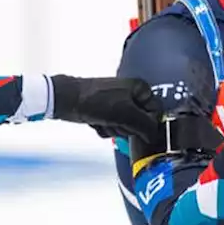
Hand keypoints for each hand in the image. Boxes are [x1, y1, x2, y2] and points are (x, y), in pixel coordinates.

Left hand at [49, 76, 163, 142]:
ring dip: (114, 129)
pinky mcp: (105, 112)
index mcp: (140, 88)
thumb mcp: (126, 114)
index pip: (155, 112)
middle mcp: (130, 94)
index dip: (147, 123)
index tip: (137, 127)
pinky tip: (96, 123)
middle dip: (126, 127)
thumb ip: (145, 126)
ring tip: (104, 121)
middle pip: (140, 122)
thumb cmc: (96, 100)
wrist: (68, 100)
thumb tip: (154, 136)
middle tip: (115, 122)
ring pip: (125, 128)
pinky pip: (112, 128)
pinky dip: (105, 129)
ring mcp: (117, 104)